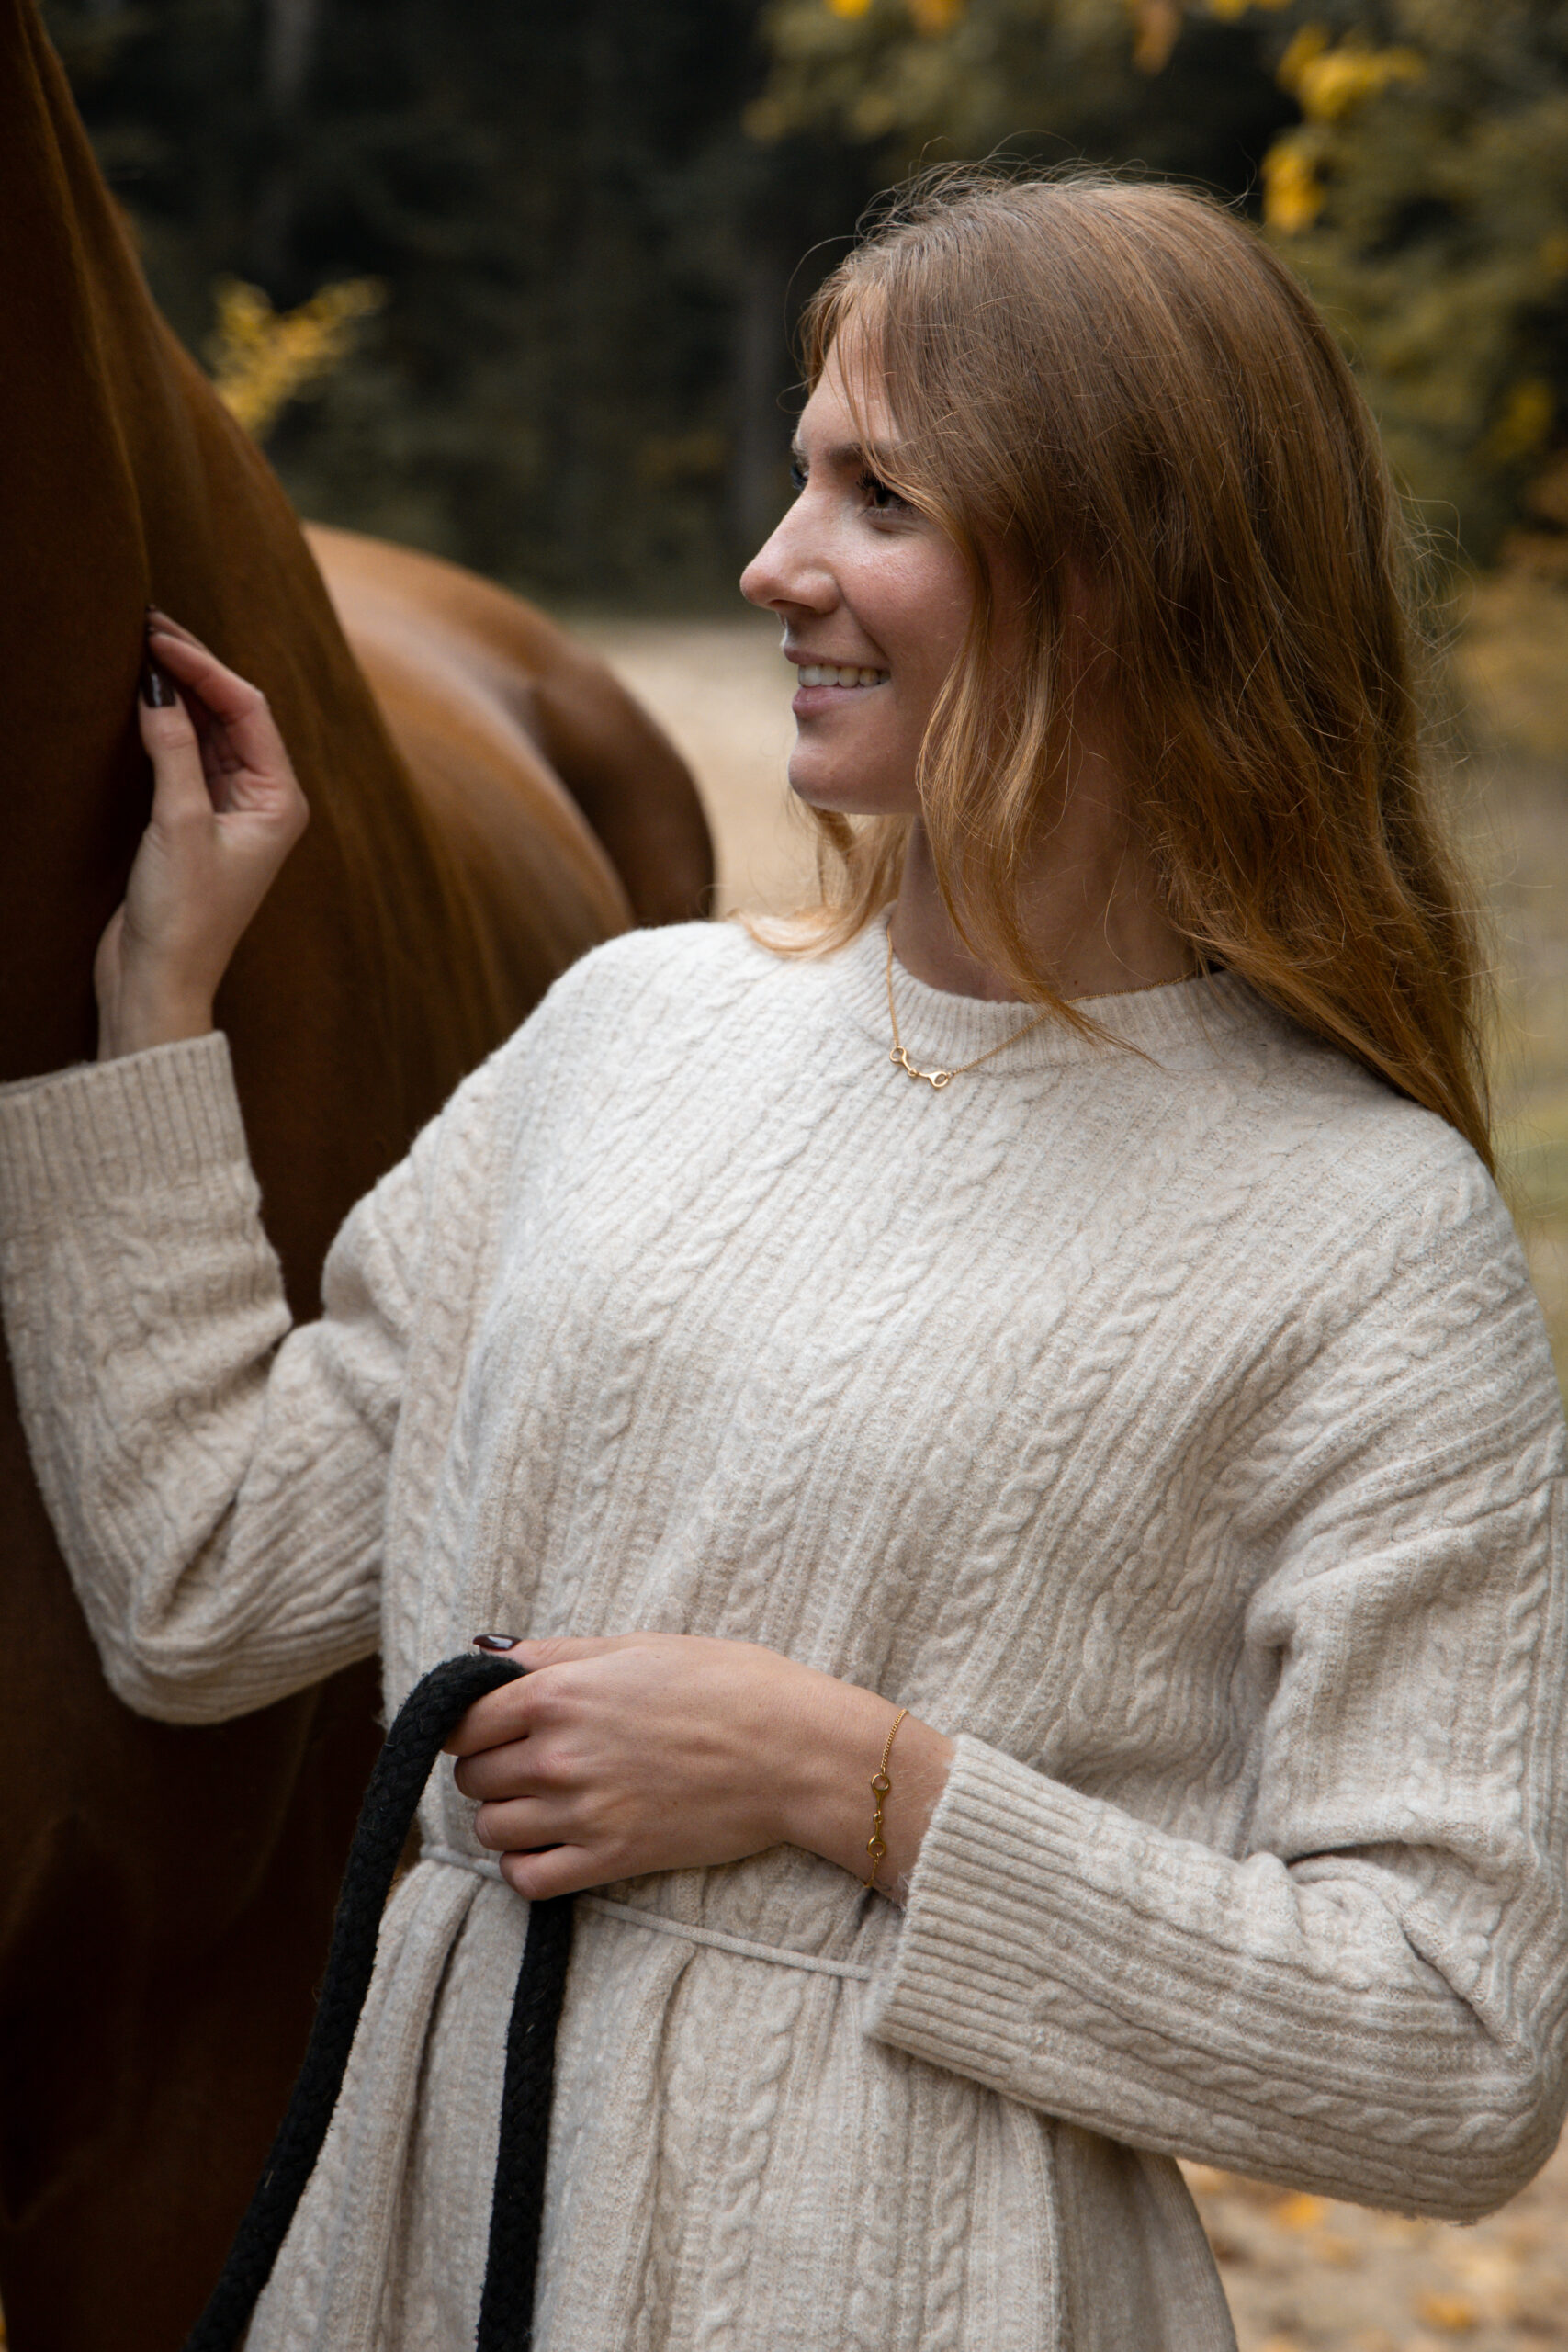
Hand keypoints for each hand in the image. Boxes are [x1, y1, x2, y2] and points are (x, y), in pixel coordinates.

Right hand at [95, 614, 308, 1058]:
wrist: (158, 982)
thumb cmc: (182, 917)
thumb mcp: (178, 826)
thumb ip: (174, 752)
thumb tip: (159, 686)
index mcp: (280, 801)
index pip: (249, 711)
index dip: (204, 667)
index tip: (157, 638)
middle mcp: (264, 802)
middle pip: (233, 714)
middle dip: (194, 670)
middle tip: (147, 624)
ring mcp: (230, 813)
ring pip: (209, 732)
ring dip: (180, 693)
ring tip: (141, 648)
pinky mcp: (194, 825)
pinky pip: (187, 758)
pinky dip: (167, 726)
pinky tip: (142, 698)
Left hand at [445, 1633, 953, 1903]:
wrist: (793, 1749)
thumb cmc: (727, 1683)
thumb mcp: (637, 1646)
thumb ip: (553, 1654)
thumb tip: (486, 1654)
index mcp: (559, 1693)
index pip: (461, 1722)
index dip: (471, 1723)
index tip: (494, 1725)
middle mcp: (558, 1754)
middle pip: (471, 1777)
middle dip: (490, 1768)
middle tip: (530, 1760)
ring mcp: (583, 1811)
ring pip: (491, 1829)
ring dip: (506, 1816)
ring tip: (545, 1801)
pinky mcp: (611, 1859)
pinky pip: (527, 1879)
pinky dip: (525, 1866)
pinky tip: (551, 1844)